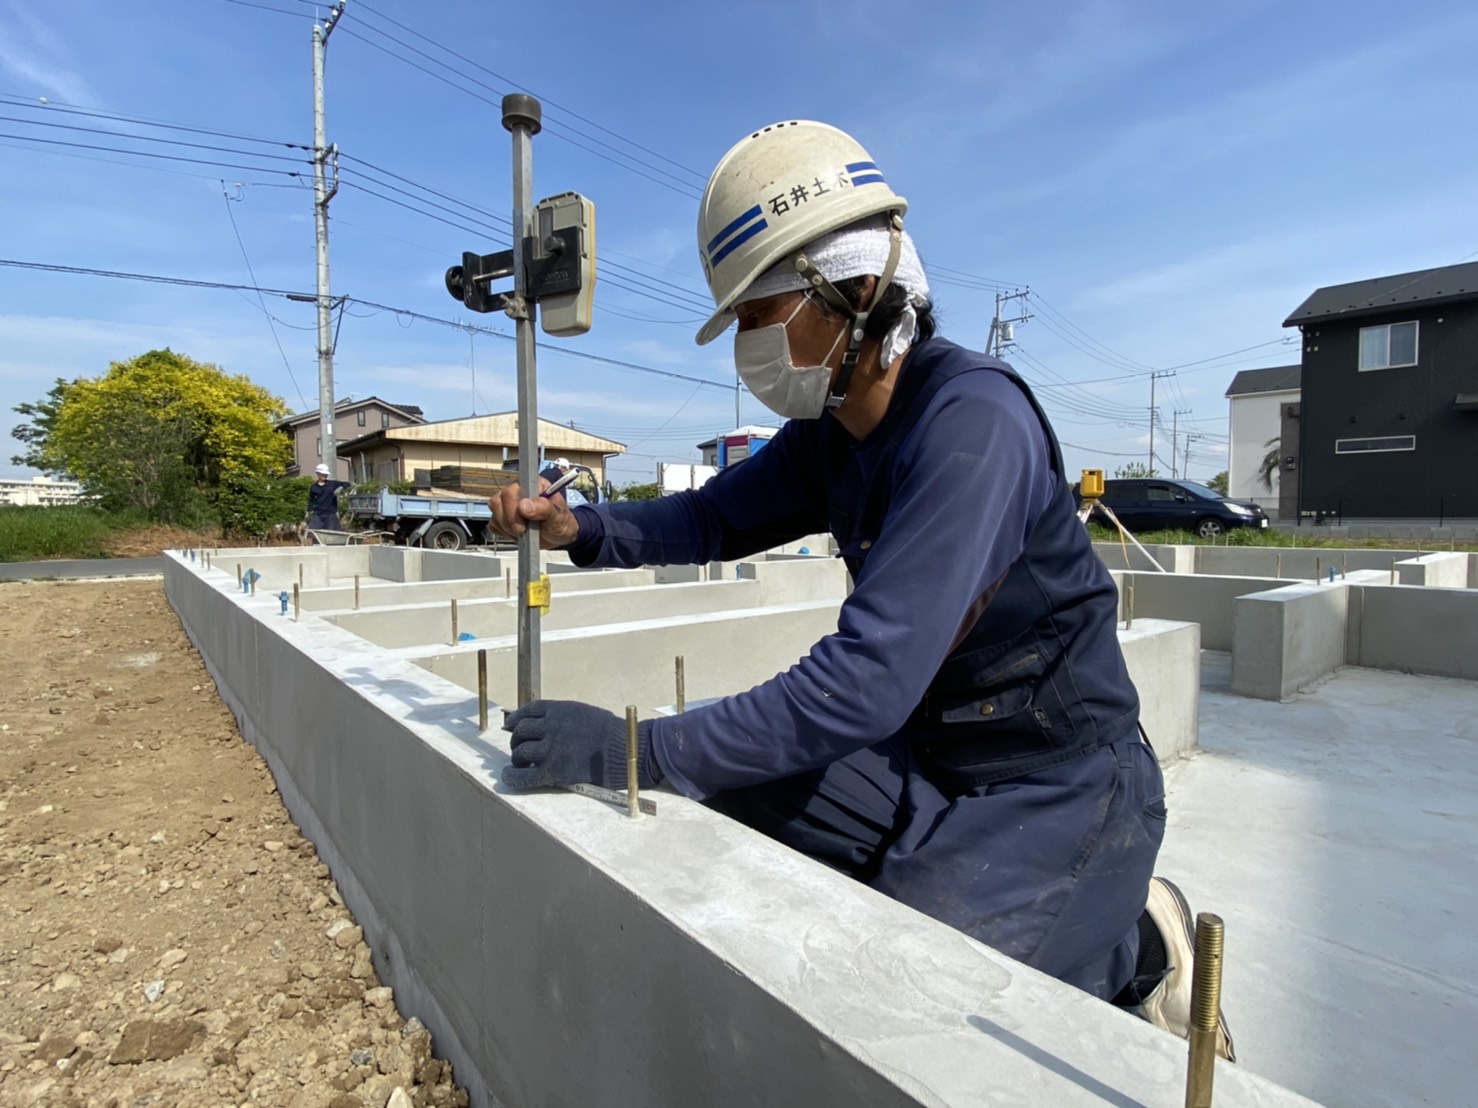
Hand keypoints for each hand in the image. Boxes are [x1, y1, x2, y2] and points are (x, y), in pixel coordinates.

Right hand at [488, 478, 581, 547]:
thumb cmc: (560, 522)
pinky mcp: (502, 517)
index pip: (511, 489)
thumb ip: (544, 508)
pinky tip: (518, 534)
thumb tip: (524, 505)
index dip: (513, 506)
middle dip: (510, 521)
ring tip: (525, 532)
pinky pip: (494, 525)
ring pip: (495, 514)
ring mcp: (507, 504)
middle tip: (524, 530)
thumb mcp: (559, 516)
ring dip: (508, 528)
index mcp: (532, 484)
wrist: (558, 536)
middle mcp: (517, 491)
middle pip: (497, 501)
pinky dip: (505, 533)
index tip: (523, 521)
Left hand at [501, 700, 660, 790]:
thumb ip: (562, 716)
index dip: (517, 719)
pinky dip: (512, 776)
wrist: (625, 750)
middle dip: (517, 740)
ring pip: (520, 752)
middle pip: (521, 731)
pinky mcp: (553, 771)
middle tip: (521, 748)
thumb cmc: (610, 733)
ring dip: (517, 757)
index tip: (512, 726)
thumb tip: (542, 723)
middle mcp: (551, 727)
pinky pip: (523, 775)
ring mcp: (551, 750)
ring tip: (521, 763)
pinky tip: (508, 776)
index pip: (528, 711)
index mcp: (559, 710)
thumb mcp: (584, 713)